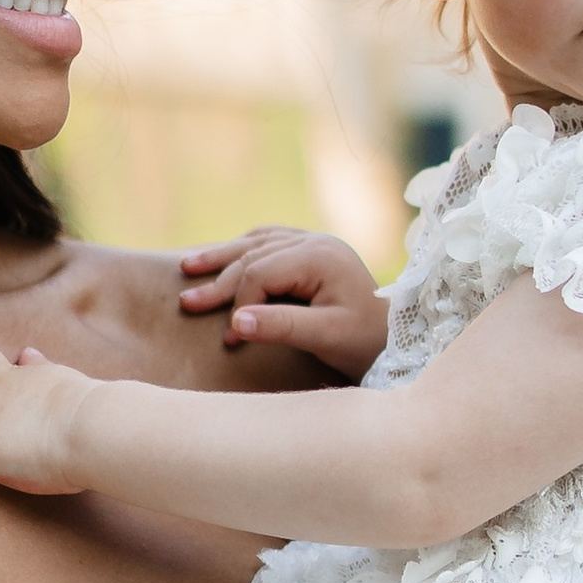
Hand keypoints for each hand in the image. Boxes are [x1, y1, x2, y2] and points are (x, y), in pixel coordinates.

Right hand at [178, 227, 388, 377]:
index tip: (230, 338)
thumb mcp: (325, 337)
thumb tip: (235, 324)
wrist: (394, 338)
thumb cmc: (364, 341)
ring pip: (258, 244)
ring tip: (188, 267)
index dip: (240, 304)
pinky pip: (269, 242)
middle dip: (219, 282)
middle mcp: (316, 241)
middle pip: (254, 256)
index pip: (261, 274)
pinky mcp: (313, 250)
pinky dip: (244, 250)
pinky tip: (225, 257)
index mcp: (320, 256)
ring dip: (223, 257)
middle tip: (188, 304)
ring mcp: (314, 242)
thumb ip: (281, 326)